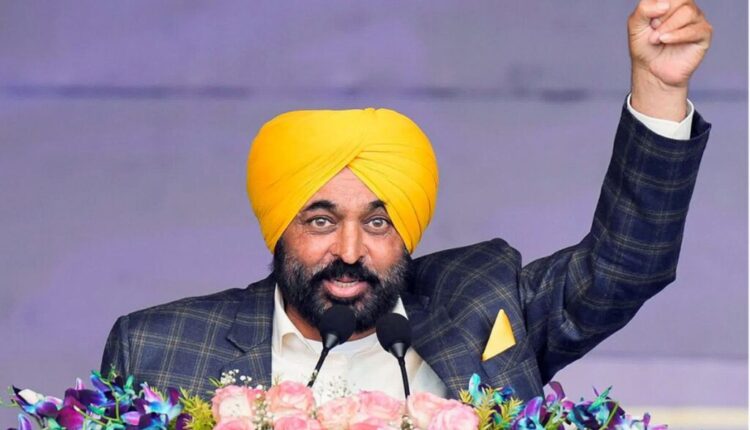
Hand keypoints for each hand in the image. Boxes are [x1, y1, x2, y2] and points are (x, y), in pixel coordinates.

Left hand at [628, 0, 711, 120]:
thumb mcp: (636, 25)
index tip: (649, 20)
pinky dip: (677, 35)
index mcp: (670, 2)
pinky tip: (666, 41)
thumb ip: (644, 9)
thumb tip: (665, 4)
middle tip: (653, 29)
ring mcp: (696, 20)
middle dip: (662, 16)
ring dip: (667, 27)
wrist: (651, 70)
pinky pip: (695, 29)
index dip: (657, 6)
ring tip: (657, 39)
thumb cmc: (644, 47)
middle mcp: (685, 7)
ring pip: (688, 12)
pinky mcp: (703, 34)